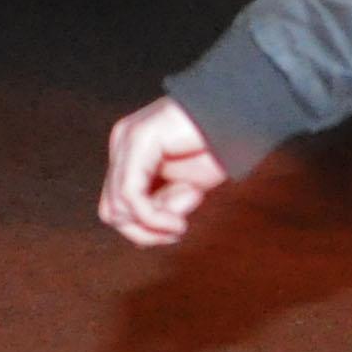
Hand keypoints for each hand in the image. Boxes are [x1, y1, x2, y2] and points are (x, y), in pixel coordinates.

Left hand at [100, 97, 227, 246]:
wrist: (239, 115)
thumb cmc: (217, 148)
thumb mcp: (184, 188)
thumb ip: (161, 204)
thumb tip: (143, 236)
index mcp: (130, 157)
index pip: (116, 208)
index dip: (144, 230)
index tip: (177, 229)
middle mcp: (122, 146)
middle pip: (112, 211)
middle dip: (146, 231)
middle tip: (178, 228)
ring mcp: (126, 140)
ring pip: (118, 207)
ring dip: (155, 223)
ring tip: (185, 213)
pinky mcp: (137, 139)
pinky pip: (131, 195)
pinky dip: (154, 217)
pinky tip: (178, 221)